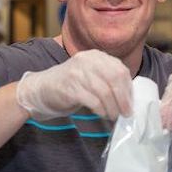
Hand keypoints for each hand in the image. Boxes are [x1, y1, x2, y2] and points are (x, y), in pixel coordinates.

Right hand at [16, 49, 131, 121]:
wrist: (40, 90)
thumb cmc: (72, 86)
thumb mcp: (92, 76)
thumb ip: (108, 80)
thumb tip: (130, 97)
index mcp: (96, 56)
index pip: (120, 69)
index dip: (128, 88)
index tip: (131, 103)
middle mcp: (87, 60)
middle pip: (115, 78)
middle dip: (123, 98)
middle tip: (126, 113)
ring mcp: (77, 72)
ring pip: (105, 91)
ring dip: (112, 107)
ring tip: (113, 116)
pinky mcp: (69, 87)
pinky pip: (93, 100)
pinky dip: (101, 109)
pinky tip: (102, 114)